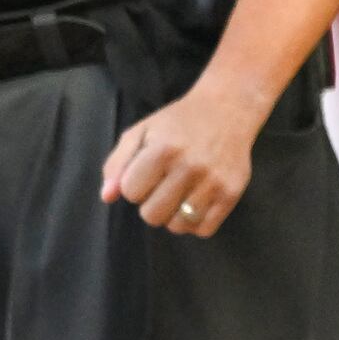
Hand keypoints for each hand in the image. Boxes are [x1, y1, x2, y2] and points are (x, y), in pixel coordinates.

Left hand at [103, 82, 264, 236]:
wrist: (227, 109)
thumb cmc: (178, 122)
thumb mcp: (141, 132)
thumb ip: (118, 163)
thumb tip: (107, 197)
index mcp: (163, 150)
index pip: (130, 192)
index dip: (134, 184)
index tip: (146, 172)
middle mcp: (189, 168)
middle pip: (152, 215)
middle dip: (151, 203)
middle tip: (163, 185)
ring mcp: (213, 183)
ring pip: (177, 226)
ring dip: (173, 215)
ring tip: (180, 194)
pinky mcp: (231, 194)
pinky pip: (203, 230)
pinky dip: (195, 222)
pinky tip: (196, 201)